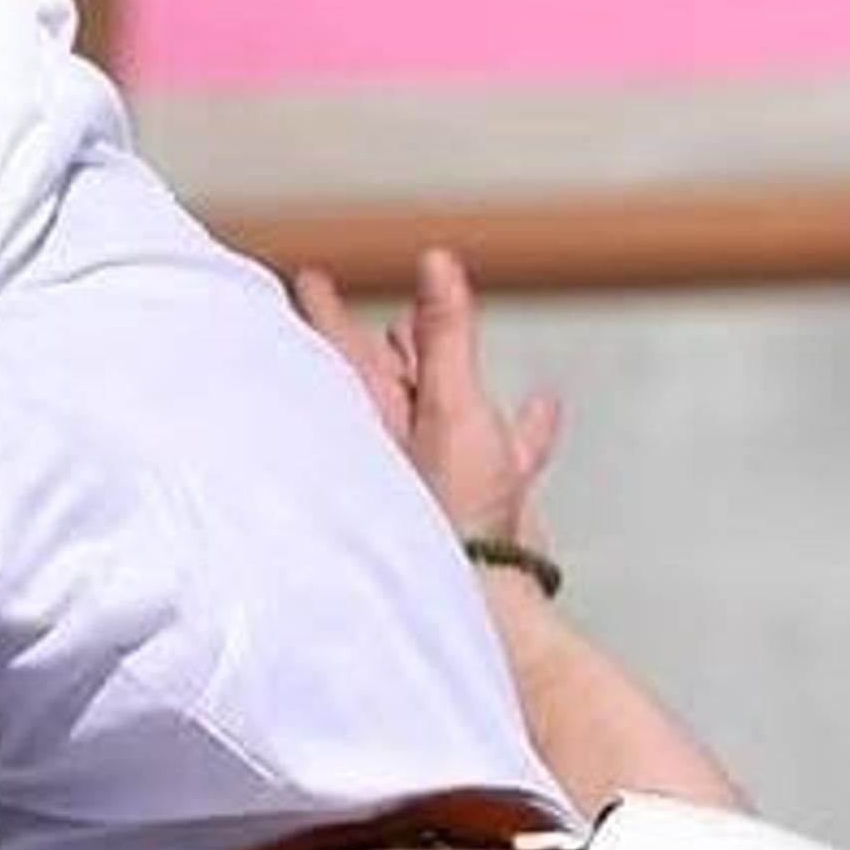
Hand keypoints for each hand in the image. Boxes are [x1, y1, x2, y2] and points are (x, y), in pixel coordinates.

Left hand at [291, 246, 562, 552]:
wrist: (489, 588)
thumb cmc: (450, 508)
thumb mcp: (450, 403)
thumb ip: (445, 334)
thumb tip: (433, 262)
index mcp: (371, 413)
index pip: (339, 345)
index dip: (325, 308)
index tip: (305, 277)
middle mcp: (394, 440)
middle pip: (385, 374)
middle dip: (381, 341)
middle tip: (358, 310)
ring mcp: (436, 468)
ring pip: (438, 408)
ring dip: (444, 373)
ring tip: (441, 340)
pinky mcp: (480, 493)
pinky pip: (501, 447)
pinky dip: (523, 426)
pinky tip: (544, 406)